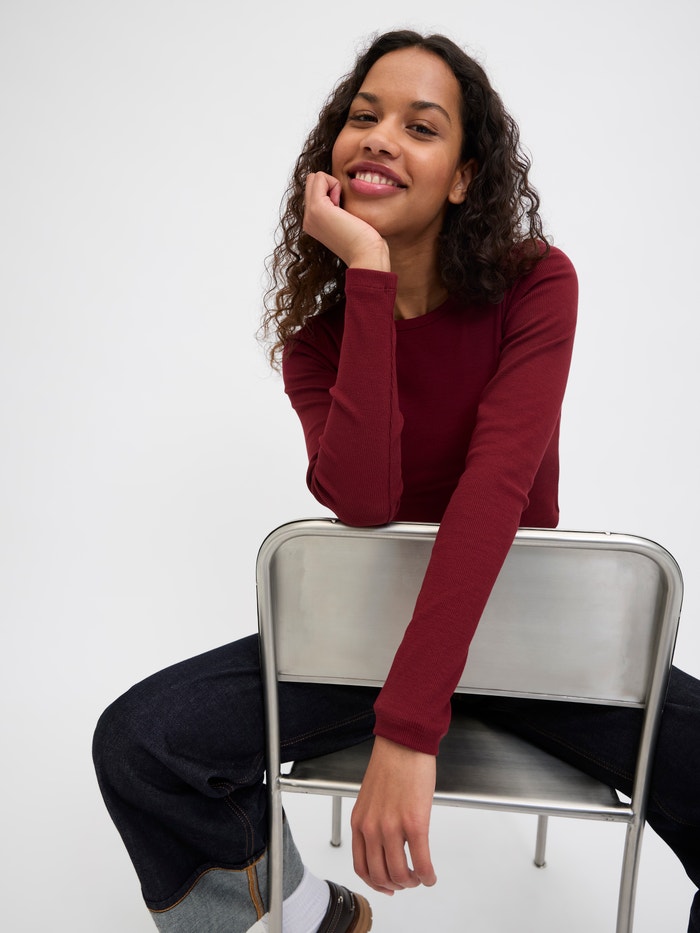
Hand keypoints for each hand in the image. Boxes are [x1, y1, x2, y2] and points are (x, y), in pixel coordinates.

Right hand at [303, 172, 389, 270]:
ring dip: (332, 185)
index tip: (343, 212)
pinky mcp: (317, 209)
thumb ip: (338, 208)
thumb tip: (337, 192)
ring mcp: (310, 215)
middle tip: (342, 208)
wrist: (366, 255)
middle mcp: (308, 220)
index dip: (332, 191)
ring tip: (342, 209)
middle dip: (330, 185)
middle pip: (312, 182)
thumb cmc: (365, 240)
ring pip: (314, 178)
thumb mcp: (347, 220)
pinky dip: (334, 184)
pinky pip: (320, 177)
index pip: (314, 190)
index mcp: (314, 223)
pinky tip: (341, 206)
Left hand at [351, 735, 436, 894]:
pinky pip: (421, 862)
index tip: (387, 886)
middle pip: (380, 875)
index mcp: (360, 821)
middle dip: (396, 885)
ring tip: (421, 877)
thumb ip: (374, 820)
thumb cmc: (390, 763)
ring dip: (413, 882)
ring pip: (400, 874)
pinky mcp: (414, 823)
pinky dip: (428, 875)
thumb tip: (385, 842)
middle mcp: (372, 828)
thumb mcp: (371, 797)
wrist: (404, 742)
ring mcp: (392, 827)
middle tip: (408, 883)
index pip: (361, 866)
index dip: (375, 883)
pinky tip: (431, 875)